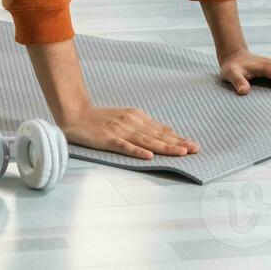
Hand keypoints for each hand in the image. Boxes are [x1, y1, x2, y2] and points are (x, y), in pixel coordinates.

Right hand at [58, 106, 199, 160]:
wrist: (75, 114)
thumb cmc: (100, 119)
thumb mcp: (125, 118)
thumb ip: (142, 126)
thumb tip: (164, 134)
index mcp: (136, 117)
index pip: (161, 130)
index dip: (177, 138)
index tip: (193, 145)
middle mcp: (131, 122)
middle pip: (158, 136)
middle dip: (178, 143)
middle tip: (195, 149)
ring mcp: (120, 131)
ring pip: (147, 141)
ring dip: (165, 147)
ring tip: (181, 153)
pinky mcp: (108, 139)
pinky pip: (125, 146)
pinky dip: (137, 151)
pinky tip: (149, 157)